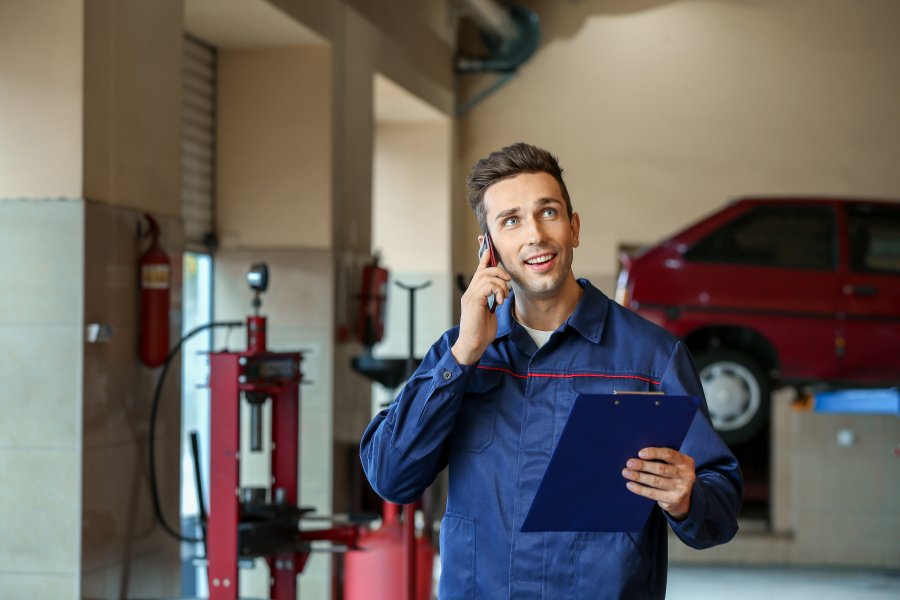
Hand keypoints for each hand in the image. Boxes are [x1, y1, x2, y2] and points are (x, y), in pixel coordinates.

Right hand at [451, 240, 510, 364]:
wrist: (473, 344)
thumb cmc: (482, 331)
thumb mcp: (491, 312)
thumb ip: (494, 300)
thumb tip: (502, 293)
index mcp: (474, 293)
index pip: (479, 271)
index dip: (484, 258)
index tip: (488, 247)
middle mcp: (470, 292)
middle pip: (483, 270)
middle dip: (498, 271)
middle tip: (508, 282)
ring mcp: (470, 296)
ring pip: (486, 276)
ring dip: (500, 284)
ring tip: (502, 297)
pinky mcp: (473, 301)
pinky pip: (487, 285)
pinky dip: (497, 291)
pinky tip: (499, 301)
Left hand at [622, 447, 695, 520]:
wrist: (683, 498)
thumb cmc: (673, 474)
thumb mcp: (674, 464)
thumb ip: (662, 458)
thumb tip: (639, 455)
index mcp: (686, 462)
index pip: (669, 454)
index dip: (654, 453)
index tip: (640, 453)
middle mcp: (686, 475)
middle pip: (661, 469)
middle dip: (643, 466)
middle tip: (629, 463)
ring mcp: (680, 488)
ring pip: (655, 481)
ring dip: (639, 477)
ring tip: (626, 472)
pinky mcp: (673, 499)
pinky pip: (653, 494)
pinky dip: (640, 489)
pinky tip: (630, 484)